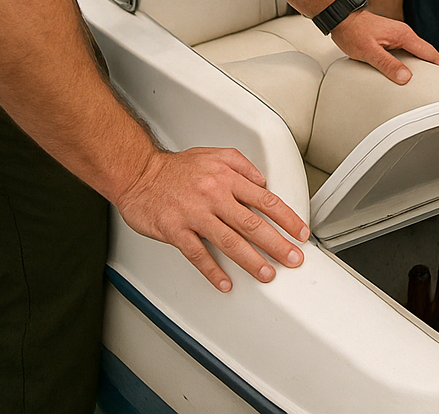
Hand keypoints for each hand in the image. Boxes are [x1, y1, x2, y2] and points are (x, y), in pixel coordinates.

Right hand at [113, 147, 310, 292]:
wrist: (138, 173)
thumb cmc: (176, 168)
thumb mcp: (215, 155)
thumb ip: (242, 166)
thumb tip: (263, 182)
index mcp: (227, 178)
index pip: (266, 200)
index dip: (287, 218)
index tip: (300, 232)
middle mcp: (214, 196)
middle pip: (252, 223)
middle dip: (277, 244)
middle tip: (293, 258)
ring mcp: (195, 214)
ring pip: (229, 241)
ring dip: (251, 260)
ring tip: (267, 274)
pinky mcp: (175, 230)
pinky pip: (197, 254)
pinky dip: (212, 271)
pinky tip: (225, 283)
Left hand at [330, 8, 438, 83]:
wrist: (341, 17)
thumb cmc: (352, 31)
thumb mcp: (369, 52)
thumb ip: (388, 65)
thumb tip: (405, 77)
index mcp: (403, 35)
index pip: (429, 52)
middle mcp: (403, 33)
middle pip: (426, 52)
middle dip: (436, 65)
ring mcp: (397, 34)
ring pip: (416, 51)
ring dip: (424, 63)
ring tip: (428, 78)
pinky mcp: (390, 37)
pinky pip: (407, 50)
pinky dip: (412, 60)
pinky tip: (408, 69)